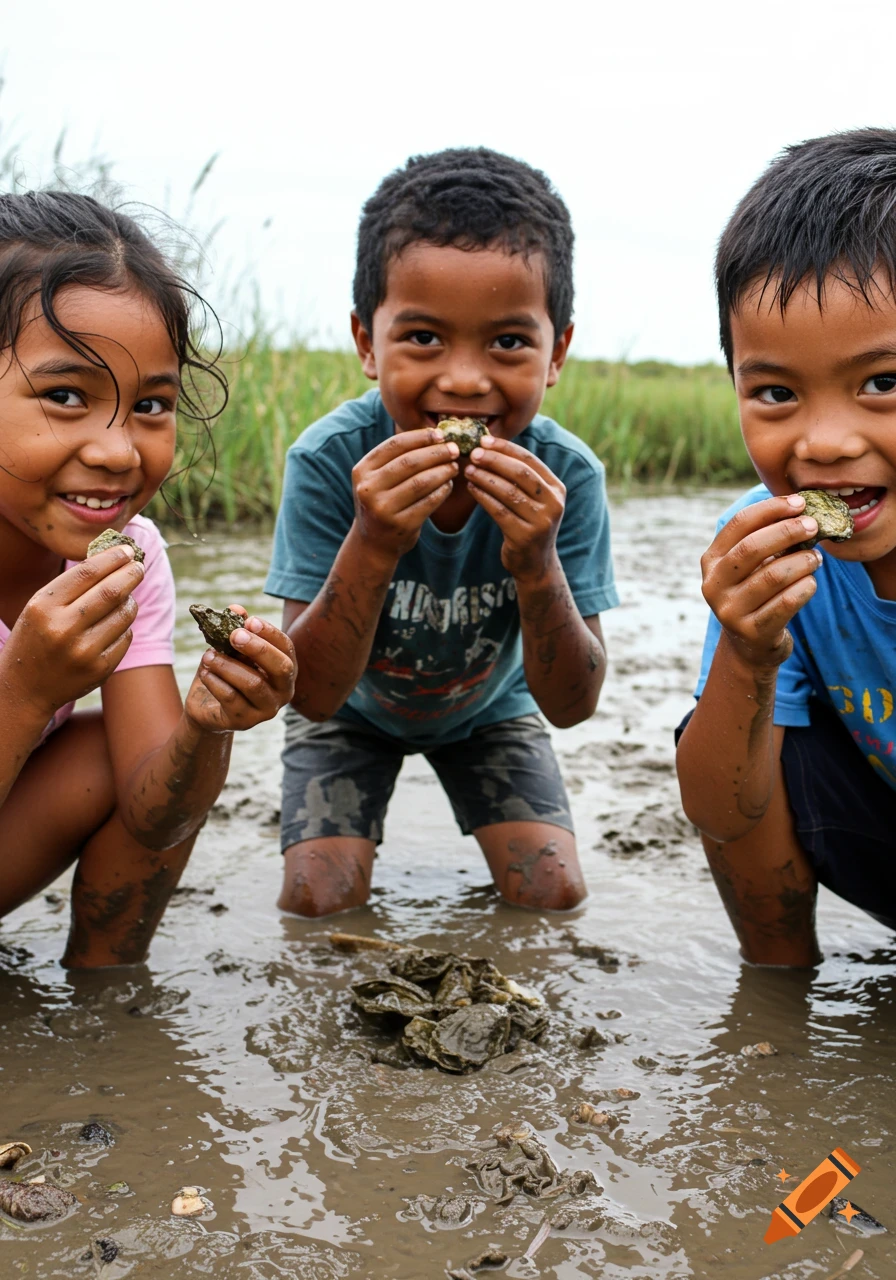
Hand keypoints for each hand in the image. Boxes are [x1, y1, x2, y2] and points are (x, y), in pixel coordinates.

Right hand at [0, 545, 143, 719]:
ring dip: (130, 601)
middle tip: (139, 566)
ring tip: (126, 597)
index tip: (127, 550)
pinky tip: (115, 625)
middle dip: (131, 574)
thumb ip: (71, 586)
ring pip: (124, 614)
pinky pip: (125, 637)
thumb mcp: (40, 607)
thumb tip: (114, 559)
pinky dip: (125, 626)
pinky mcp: (100, 669)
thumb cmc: (36, 638)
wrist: (24, 689)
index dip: (112, 558)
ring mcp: (83, 651)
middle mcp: (63, 628)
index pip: (87, 572)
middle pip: (111, 591)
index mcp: (44, 607)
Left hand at [186, 608, 296, 731]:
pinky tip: (205, 672)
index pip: (287, 648)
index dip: (270, 633)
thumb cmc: (226, 672)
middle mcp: (283, 691)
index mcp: (285, 669)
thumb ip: (236, 629)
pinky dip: (215, 681)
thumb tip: (236, 608)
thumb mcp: (230, 648)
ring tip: (208, 655)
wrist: (207, 706)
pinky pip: (231, 698)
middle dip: (257, 648)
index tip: (249, 621)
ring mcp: (266, 710)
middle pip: (280, 668)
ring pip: (253, 684)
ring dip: (227, 665)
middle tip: (233, 635)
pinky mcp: (244, 722)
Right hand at [352, 428, 459, 560]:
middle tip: (454, 450)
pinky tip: (448, 485)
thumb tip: (435, 435)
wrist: (373, 544)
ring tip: (454, 467)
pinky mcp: (401, 525)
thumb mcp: (377, 479)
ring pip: (421, 482)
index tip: (440, 434)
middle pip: (409, 462)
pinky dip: (442, 491)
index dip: (420, 437)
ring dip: (442, 471)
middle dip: (436, 453)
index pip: (394, 445)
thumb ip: (396, 459)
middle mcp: (368, 489)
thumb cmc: (382, 502)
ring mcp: (383, 509)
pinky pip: (429, 502)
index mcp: (362, 471)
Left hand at [464, 436, 564, 579]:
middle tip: (474, 453)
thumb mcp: (534, 499)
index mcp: (556, 488)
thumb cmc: (528, 523)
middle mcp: (553, 504)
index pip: (529, 460)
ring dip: (485, 478)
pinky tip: (472, 489)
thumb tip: (489, 447)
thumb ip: (521, 477)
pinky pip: (499, 511)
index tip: (484, 440)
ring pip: (508, 492)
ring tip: (468, 470)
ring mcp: (541, 521)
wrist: (536, 563)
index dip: (506, 448)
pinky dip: (483, 497)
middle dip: (494, 460)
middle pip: (520, 473)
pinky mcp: (525, 536)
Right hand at [701, 494, 821, 667]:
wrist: (750, 644)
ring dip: (802, 561)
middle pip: (752, 548)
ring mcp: (730, 611)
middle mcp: (714, 585)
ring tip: (816, 559)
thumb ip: (765, 540)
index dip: (771, 509)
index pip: (739, 524)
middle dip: (787, 531)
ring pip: (773, 576)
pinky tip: (811, 583)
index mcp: (711, 561)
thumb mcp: (749, 567)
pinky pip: (786, 603)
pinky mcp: (752, 632)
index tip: (799, 503)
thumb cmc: (756, 593)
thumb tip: (803, 512)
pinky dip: (805, 588)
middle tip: (813, 526)